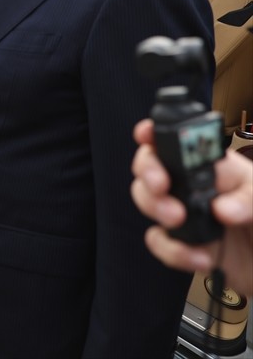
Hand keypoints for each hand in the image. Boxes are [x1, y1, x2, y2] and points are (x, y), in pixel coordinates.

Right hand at [131, 118, 252, 295]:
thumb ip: (249, 200)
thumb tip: (222, 208)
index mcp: (216, 167)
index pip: (179, 141)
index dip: (156, 133)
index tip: (146, 134)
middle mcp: (194, 186)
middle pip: (151, 166)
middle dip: (149, 173)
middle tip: (161, 186)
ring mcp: (186, 214)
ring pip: (147, 200)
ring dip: (155, 208)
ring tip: (177, 220)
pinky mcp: (183, 244)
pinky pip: (160, 242)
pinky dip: (173, 251)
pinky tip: (200, 257)